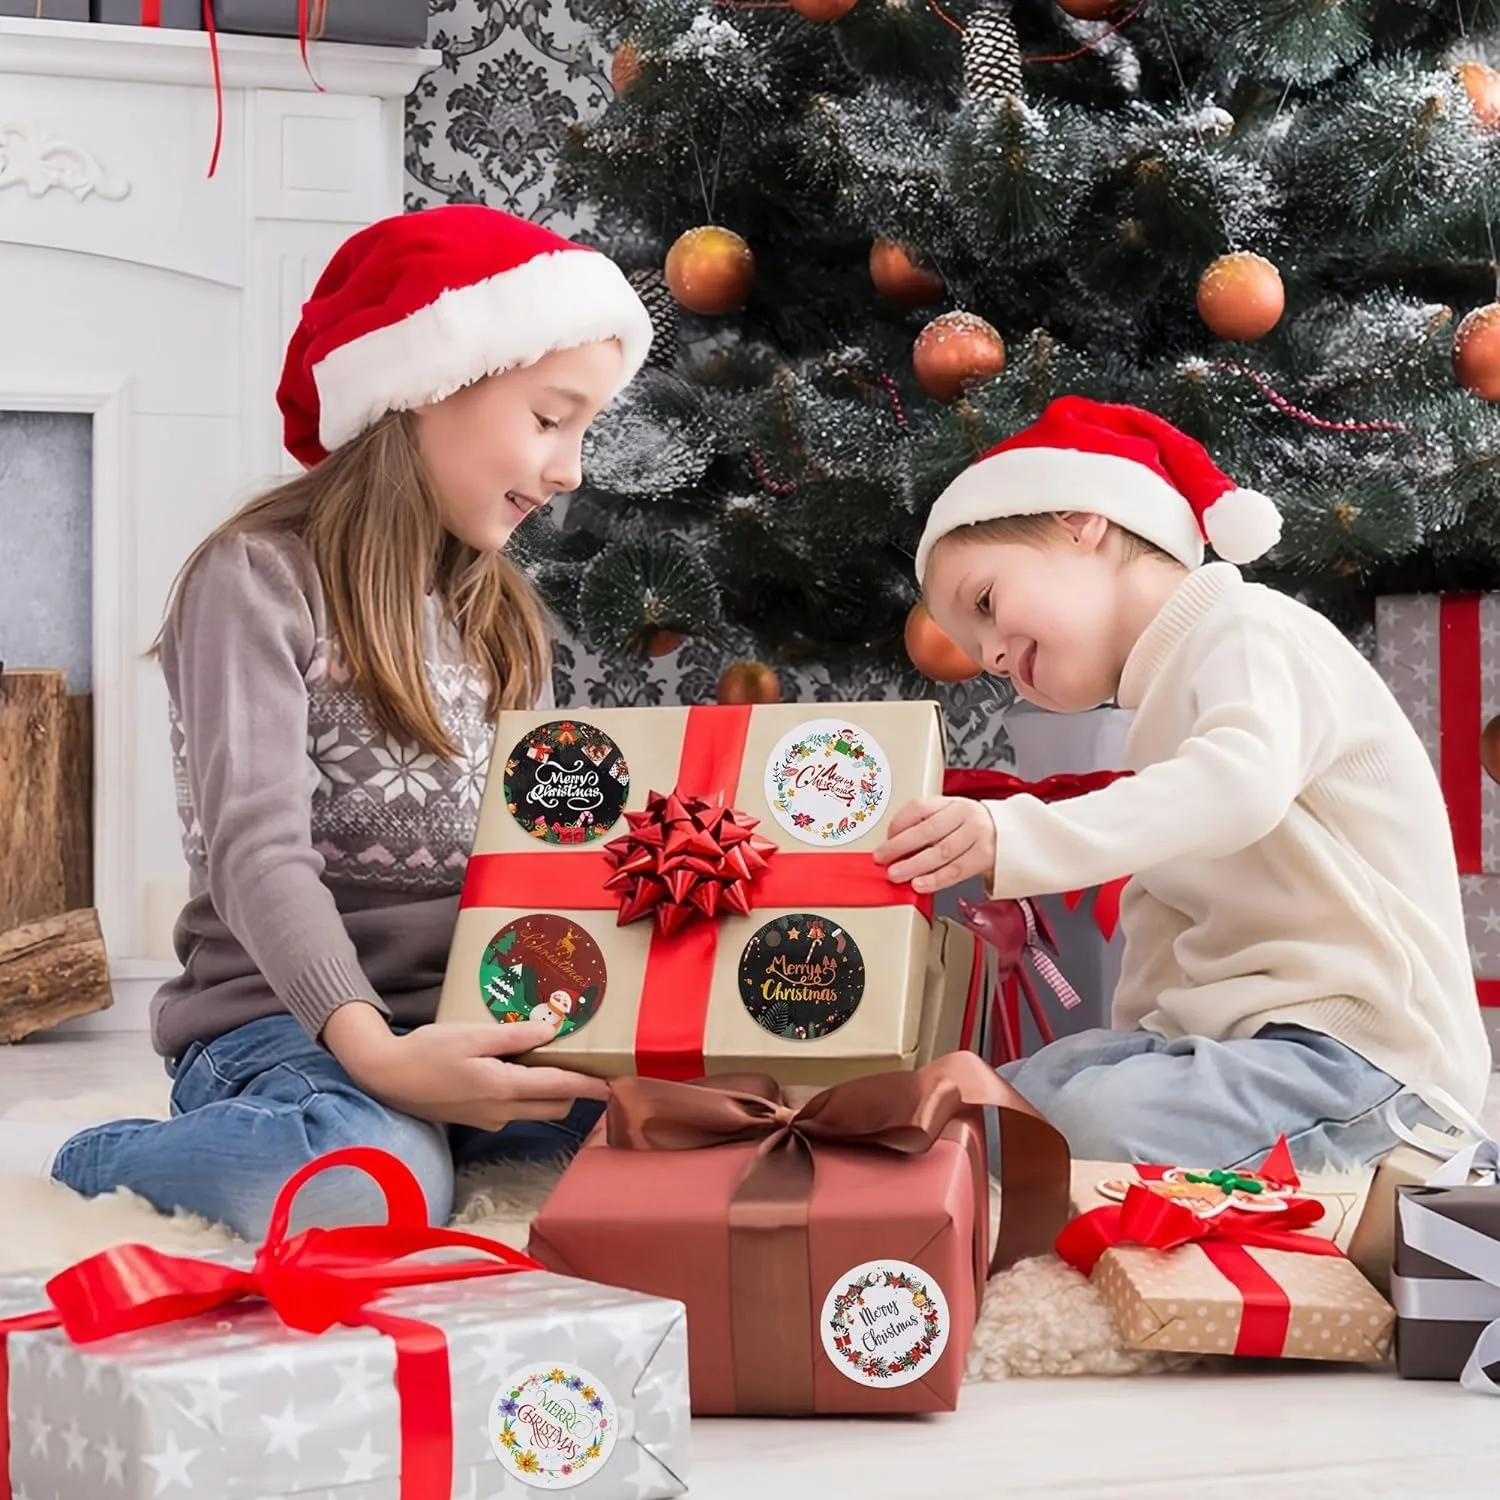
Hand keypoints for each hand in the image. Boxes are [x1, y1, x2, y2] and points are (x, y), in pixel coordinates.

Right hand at [323, 1003, 609, 1131]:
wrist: (386, 1077)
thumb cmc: (427, 1052)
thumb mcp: (472, 1036)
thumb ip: (514, 1037)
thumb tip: (551, 1031)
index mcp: (504, 1089)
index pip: (560, 1088)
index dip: (590, 1085)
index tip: (615, 1083)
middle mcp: (502, 1111)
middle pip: (554, 1105)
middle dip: (576, 1090)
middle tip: (589, 1065)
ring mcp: (489, 1119)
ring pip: (536, 1109)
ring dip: (552, 1092)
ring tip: (557, 1062)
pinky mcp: (477, 1118)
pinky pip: (516, 1110)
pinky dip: (529, 1094)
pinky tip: (521, 1070)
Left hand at [874, 796, 996, 893]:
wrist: (1014, 835)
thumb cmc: (974, 828)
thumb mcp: (951, 817)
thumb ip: (927, 826)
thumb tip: (893, 846)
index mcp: (951, 802)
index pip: (919, 807)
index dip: (898, 822)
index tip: (884, 838)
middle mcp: (964, 815)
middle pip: (927, 830)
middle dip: (900, 846)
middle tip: (882, 857)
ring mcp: (976, 835)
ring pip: (940, 852)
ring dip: (914, 865)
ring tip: (896, 874)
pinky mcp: (984, 857)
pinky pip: (956, 870)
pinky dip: (935, 879)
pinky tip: (920, 884)